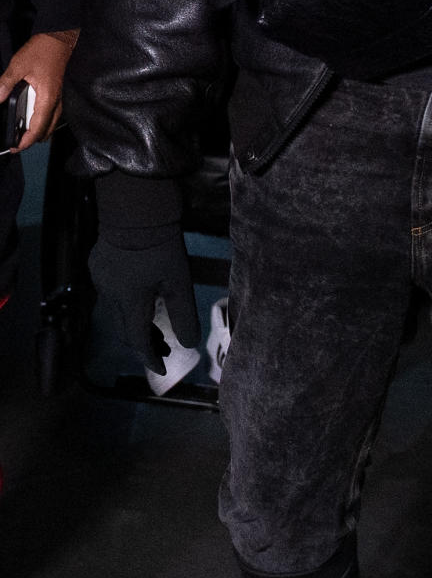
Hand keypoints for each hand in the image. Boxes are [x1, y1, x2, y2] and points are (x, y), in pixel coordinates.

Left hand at [0, 29, 78, 150]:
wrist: (61, 36)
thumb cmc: (43, 49)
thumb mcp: (19, 65)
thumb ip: (5, 84)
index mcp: (47, 98)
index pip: (38, 128)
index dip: (26, 142)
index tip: (14, 147)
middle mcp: (57, 101)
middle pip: (47, 130)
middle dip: (32, 139)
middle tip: (16, 141)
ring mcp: (61, 97)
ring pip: (52, 123)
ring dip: (39, 130)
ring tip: (22, 131)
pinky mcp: (61, 91)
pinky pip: (54, 113)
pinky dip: (43, 120)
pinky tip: (32, 114)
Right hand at [89, 233, 199, 373]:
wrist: (134, 208)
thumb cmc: (161, 244)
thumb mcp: (179, 280)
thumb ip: (184, 314)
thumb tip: (190, 345)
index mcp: (130, 301)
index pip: (137, 341)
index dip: (150, 358)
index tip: (162, 369)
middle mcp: (109, 295)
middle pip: (125, 329)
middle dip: (144, 343)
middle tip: (163, 348)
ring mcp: (100, 279)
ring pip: (116, 311)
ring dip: (134, 321)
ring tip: (155, 324)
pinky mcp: (96, 264)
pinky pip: (109, 291)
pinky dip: (125, 301)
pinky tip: (139, 294)